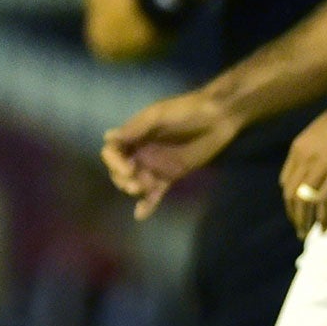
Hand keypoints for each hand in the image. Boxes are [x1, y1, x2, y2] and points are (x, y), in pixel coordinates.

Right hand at [103, 86, 244, 218]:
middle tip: (135, 184)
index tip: (127, 167)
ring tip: (144, 189)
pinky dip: (148, 203)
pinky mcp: (172, 175)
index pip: (113, 151)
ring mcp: (156, 164)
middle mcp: (141, 151)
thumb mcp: (158, 115)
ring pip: (137, 182)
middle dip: (123, 178)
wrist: (217, 117)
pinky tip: (140, 215)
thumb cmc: (186, 110)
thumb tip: (109, 137)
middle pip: (120, 170)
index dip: (113, 161)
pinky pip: (156, 191)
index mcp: (135, 135)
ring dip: (135, 189)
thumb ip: (136, 128)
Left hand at [280, 90, 326, 236]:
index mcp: (298, 149)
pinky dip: (323, 217)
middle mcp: (304, 159)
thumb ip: (320, 151)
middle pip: (292, 195)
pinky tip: (326, 227)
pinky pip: (325, 201)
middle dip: (295, 216)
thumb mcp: (325, 133)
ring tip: (309, 234)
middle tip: (301, 231)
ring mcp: (321, 166)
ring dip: (306, 221)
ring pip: (306, 201)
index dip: (290, 200)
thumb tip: (324, 166)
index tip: (298, 211)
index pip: (286, 182)